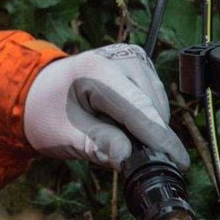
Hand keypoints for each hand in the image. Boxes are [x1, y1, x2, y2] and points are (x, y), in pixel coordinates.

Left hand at [24, 44, 188, 170]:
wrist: (41, 90)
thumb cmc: (48, 112)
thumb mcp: (64, 135)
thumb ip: (96, 145)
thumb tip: (127, 157)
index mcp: (96, 71)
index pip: (138, 108)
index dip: (160, 138)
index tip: (178, 162)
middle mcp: (120, 58)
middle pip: (152, 107)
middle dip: (148, 139)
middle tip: (125, 159)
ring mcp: (133, 59)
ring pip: (158, 105)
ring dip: (146, 129)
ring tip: (114, 135)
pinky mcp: (141, 65)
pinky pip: (155, 100)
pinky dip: (145, 118)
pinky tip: (123, 125)